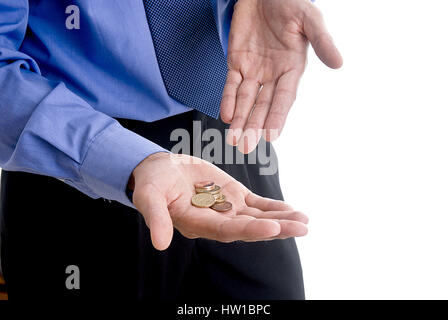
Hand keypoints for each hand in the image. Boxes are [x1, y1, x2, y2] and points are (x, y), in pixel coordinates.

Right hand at [130, 152, 307, 249]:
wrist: (161, 170)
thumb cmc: (152, 183)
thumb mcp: (150, 197)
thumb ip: (156, 218)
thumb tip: (159, 244)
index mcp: (198, 224)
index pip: (227, 231)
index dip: (249, 231)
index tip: (272, 228)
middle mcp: (216, 221)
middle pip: (249, 228)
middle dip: (276, 228)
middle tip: (301, 227)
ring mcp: (227, 209)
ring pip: (257, 217)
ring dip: (281, 220)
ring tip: (305, 221)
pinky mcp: (233, 196)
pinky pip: (256, 205)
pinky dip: (274, 208)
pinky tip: (291, 209)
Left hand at [221, 0, 342, 152]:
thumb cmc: (290, 2)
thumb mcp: (309, 18)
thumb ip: (321, 41)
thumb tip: (339, 63)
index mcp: (292, 68)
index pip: (284, 98)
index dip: (277, 116)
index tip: (271, 136)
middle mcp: (273, 74)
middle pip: (263, 105)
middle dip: (255, 126)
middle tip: (247, 146)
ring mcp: (254, 70)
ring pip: (246, 100)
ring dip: (240, 120)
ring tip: (234, 139)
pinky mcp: (236, 63)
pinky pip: (230, 85)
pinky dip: (228, 100)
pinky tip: (226, 116)